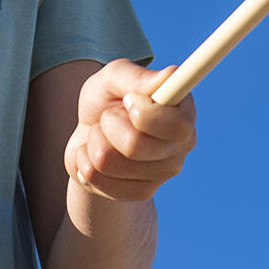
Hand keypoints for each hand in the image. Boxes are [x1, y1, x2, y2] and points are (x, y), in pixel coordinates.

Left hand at [62, 61, 195, 202]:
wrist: (90, 135)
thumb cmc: (108, 100)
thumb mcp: (114, 77)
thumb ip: (135, 76)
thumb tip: (167, 78)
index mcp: (184, 112)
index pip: (175, 125)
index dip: (143, 113)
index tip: (128, 100)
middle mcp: (182, 145)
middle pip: (134, 146)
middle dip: (108, 124)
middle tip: (110, 116)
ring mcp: (163, 173)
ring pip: (108, 162)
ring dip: (93, 141)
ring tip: (101, 134)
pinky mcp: (141, 193)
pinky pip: (96, 179)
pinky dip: (84, 161)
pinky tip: (94, 154)